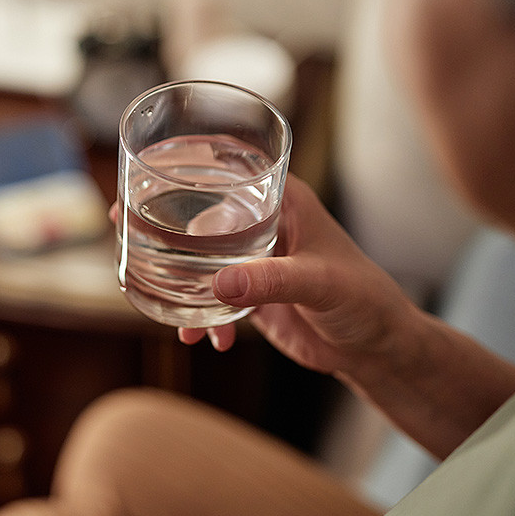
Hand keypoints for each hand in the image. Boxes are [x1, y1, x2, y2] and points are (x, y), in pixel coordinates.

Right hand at [180, 175, 418, 375]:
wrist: (375, 348)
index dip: (196, 167)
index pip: (235, 171)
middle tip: (139, 246)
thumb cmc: (364, 299)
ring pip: (203, 262)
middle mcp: (265, 225)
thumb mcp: (319, 283)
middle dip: (175, 236)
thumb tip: (220, 284)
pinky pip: (213, 300)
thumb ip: (271, 281)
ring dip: (184, 283)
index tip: (157, 169)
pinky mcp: (251, 296)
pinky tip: (203, 337)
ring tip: (170, 305)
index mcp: (284, 202)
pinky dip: (201, 317)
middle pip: (206, 218)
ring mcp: (255, 262)